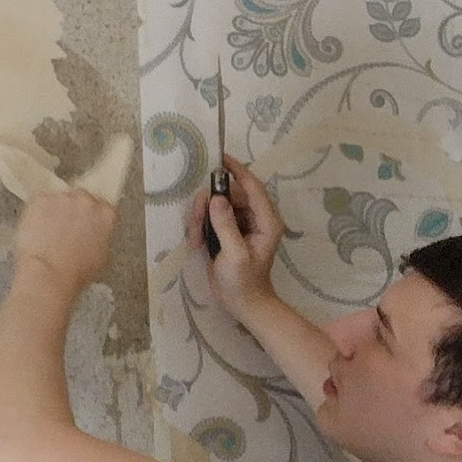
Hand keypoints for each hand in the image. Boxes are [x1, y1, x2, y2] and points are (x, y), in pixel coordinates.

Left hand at [7, 185, 117, 297]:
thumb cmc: (75, 271)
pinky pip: (38, 201)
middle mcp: (86, 201)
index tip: (84, 224)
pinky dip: (36, 212)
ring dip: (54, 211)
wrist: (49, 272)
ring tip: (48, 233)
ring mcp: (62, 198)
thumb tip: (96, 234)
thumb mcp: (103, 256)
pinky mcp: (40, 199)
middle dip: (73, 211)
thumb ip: (102, 237)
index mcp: (106, 214)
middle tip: (64, 229)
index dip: (91, 217)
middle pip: (80, 199)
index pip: (101, 207)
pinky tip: (36, 229)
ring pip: (58, 199)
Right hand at [202, 157, 283, 305]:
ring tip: (196, 238)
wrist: (243, 303)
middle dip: (208, 205)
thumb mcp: (235, 255)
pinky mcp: (228, 230)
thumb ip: (226, 225)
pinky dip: (201, 225)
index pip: (253, 188)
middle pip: (229, 195)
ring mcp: (241, 224)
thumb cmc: (243, 282)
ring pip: (216, 204)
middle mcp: (256, 218)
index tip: (221, 158)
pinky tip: (198, 241)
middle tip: (195, 223)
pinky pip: (211, 216)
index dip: (238, 171)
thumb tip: (216, 198)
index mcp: (266, 221)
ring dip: (201, 218)